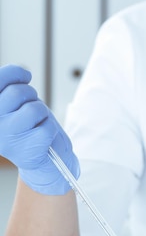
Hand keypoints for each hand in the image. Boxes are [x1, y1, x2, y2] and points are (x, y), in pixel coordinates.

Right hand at [0, 65, 78, 194]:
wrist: (42, 162)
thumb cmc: (29, 128)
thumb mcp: (16, 103)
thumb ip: (10, 86)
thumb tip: (22, 73)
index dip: (14, 73)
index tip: (25, 77)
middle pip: (17, 93)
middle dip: (31, 96)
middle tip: (32, 110)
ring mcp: (6, 140)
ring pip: (33, 109)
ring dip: (42, 113)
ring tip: (36, 124)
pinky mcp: (25, 151)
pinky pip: (46, 127)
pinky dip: (50, 129)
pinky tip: (42, 139)